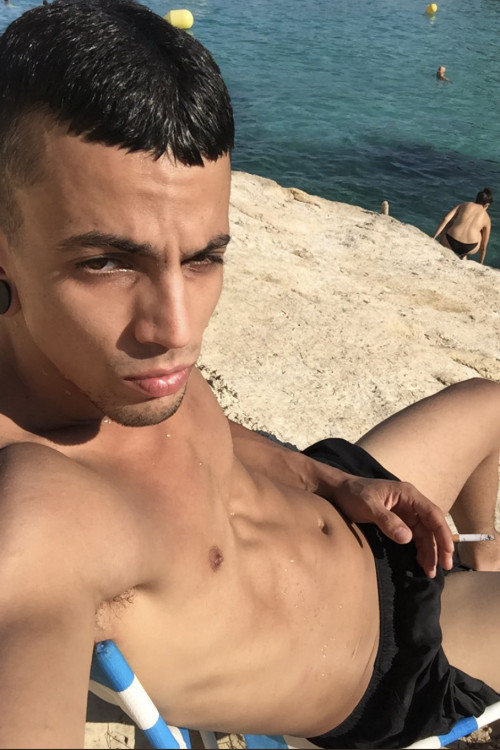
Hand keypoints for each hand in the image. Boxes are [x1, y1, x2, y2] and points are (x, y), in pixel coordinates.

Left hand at [328, 474, 453, 577]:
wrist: (339, 490)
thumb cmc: (353, 494)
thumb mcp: (367, 506)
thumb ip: (386, 520)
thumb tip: (407, 538)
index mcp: (408, 495)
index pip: (433, 514)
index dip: (442, 532)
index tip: (448, 551)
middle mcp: (411, 503)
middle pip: (431, 526)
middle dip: (439, 547)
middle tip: (444, 567)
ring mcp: (405, 512)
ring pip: (424, 534)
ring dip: (429, 551)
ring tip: (430, 571)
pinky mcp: (398, 521)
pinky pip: (414, 536)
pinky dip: (419, 549)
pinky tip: (421, 562)